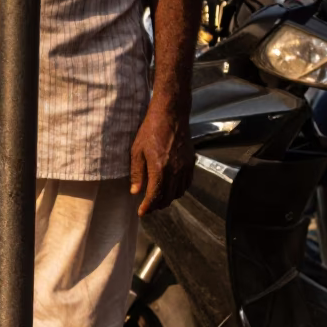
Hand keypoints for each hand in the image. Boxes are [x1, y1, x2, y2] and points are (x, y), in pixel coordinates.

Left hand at [130, 102, 191, 216]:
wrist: (172, 115)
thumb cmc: (150, 130)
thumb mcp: (137, 151)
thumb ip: (137, 174)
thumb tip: (135, 192)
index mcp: (160, 168)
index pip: (155, 196)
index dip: (148, 207)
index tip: (141, 212)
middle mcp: (175, 170)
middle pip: (168, 197)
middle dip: (157, 205)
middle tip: (147, 207)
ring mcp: (185, 167)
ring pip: (179, 192)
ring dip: (168, 198)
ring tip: (158, 198)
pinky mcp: (191, 162)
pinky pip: (187, 183)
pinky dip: (178, 189)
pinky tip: (170, 187)